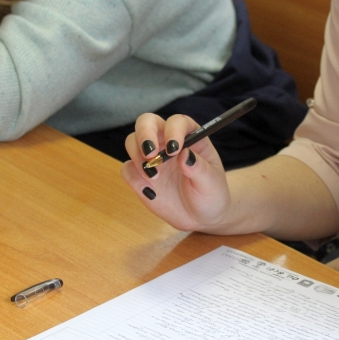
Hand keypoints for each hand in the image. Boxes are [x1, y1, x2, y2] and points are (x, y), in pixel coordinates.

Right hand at [120, 113, 244, 233]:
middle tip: (150, 155)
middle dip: (144, 133)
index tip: (173, 149)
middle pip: (147, 122)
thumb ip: (199, 168)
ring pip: (132, 141)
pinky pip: (127, 169)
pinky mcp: (139, 176)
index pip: (177, 122)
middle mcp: (166, 142)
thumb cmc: (210, 194)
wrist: (200, 218)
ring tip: (154, 178)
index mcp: (189, 137)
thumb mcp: (211, 183)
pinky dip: (134, 179)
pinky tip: (151, 192)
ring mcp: (151, 158)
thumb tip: (184, 155)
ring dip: (137, 156)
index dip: (173, 130)